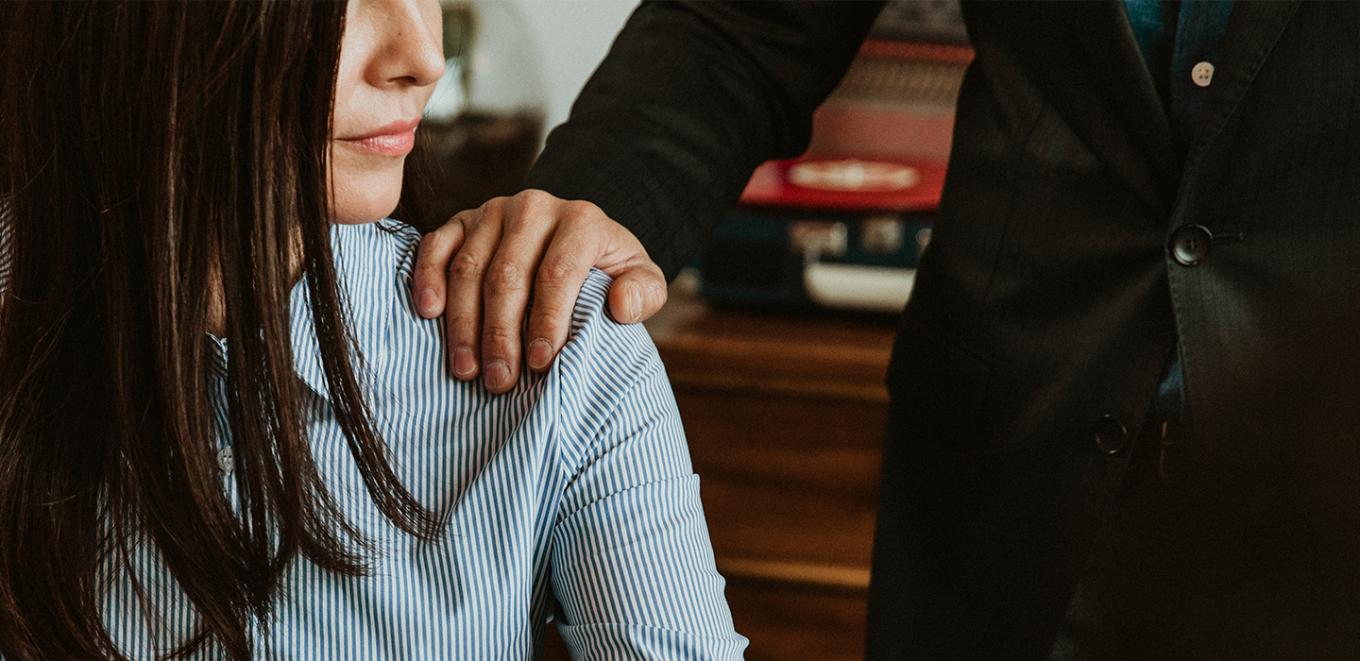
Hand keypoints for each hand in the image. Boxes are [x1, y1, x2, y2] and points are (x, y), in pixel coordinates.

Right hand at [412, 189, 667, 392]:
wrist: (577, 239)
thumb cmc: (607, 271)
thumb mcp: (641, 280)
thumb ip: (645, 293)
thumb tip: (620, 305)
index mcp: (581, 220)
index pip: (558, 273)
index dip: (548, 321)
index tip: (541, 364)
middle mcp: (534, 207)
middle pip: (508, 275)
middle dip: (502, 334)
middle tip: (500, 381)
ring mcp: (493, 211)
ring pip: (469, 268)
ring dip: (464, 323)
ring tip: (466, 369)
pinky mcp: (462, 219)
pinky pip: (436, 246)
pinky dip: (427, 278)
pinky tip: (429, 314)